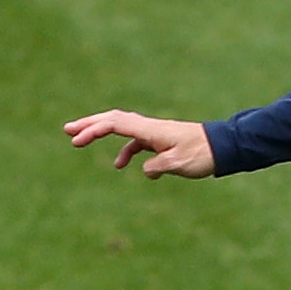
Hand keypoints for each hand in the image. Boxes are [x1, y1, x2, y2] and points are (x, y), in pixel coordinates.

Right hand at [62, 109, 216, 176]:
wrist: (223, 147)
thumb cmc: (202, 154)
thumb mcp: (179, 164)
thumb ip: (158, 166)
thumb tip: (143, 170)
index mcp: (151, 130)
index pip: (115, 124)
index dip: (93, 130)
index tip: (76, 140)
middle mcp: (149, 127)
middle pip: (113, 120)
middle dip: (89, 124)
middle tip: (67, 130)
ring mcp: (153, 133)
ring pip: (121, 128)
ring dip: (101, 133)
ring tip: (80, 141)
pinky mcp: (159, 141)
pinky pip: (135, 141)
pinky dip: (124, 150)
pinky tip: (121, 165)